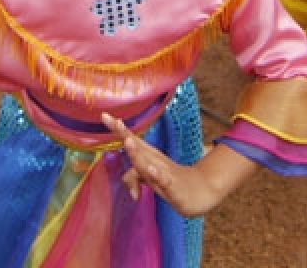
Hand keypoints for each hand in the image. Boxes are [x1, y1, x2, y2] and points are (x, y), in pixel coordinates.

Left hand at [102, 113, 220, 217]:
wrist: (201, 191)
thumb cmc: (172, 181)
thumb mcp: (150, 180)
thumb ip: (134, 179)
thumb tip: (129, 187)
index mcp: (148, 157)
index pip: (131, 140)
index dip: (118, 130)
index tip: (104, 116)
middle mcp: (155, 161)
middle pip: (137, 146)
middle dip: (124, 134)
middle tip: (113, 120)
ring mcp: (164, 173)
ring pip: (148, 162)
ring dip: (137, 153)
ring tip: (128, 142)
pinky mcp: (174, 187)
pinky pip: (164, 180)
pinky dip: (158, 175)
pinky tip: (152, 170)